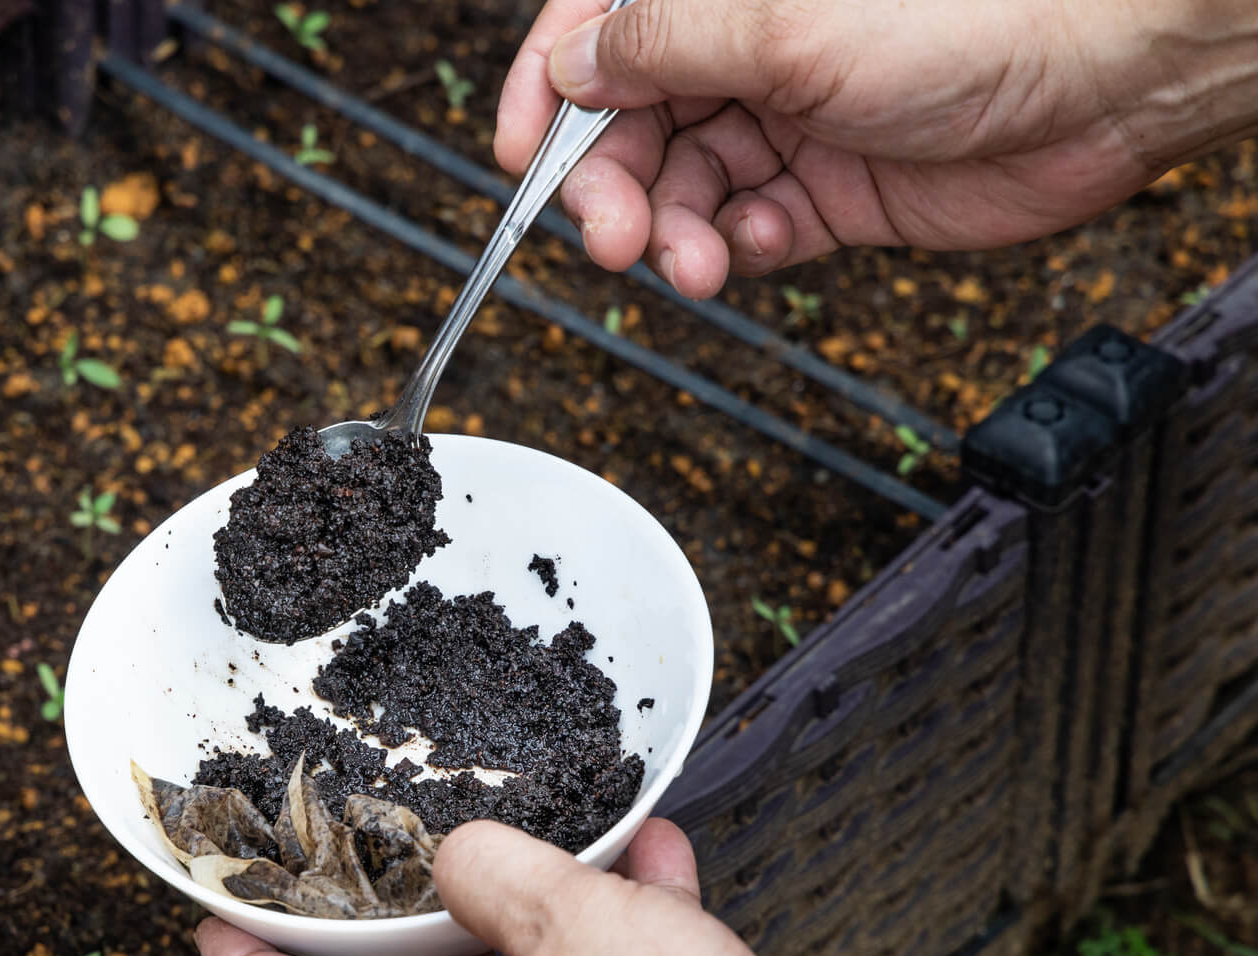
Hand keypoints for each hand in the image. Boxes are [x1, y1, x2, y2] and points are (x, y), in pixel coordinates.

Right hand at [495, 0, 1257, 297]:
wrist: (1108, 76)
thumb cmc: (974, 12)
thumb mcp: (783, 24)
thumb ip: (661, 45)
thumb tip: (571, 65)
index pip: (597, 29)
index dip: (545, 89)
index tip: (516, 154)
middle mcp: (748, 45)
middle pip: (628, 122)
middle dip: (607, 184)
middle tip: (611, 236)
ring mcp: (788, 115)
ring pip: (682, 186)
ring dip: (671, 233)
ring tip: (692, 262)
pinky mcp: (830, 186)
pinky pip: (749, 229)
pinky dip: (742, 249)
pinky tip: (764, 247)